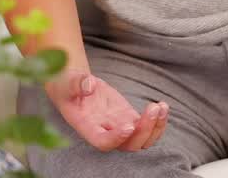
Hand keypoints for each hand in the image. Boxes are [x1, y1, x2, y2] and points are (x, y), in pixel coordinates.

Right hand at [48, 71, 167, 151]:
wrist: (72, 85)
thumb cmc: (65, 86)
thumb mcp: (66, 82)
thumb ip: (76, 84)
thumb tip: (89, 84)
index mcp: (86, 127)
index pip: (103, 143)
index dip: (117, 138)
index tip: (128, 125)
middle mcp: (104, 131)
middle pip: (129, 145)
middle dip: (144, 131)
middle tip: (153, 108)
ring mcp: (118, 126)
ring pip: (142, 139)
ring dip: (155, 127)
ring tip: (161, 107)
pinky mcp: (127, 117)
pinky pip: (146, 127)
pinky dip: (158, 120)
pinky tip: (162, 105)